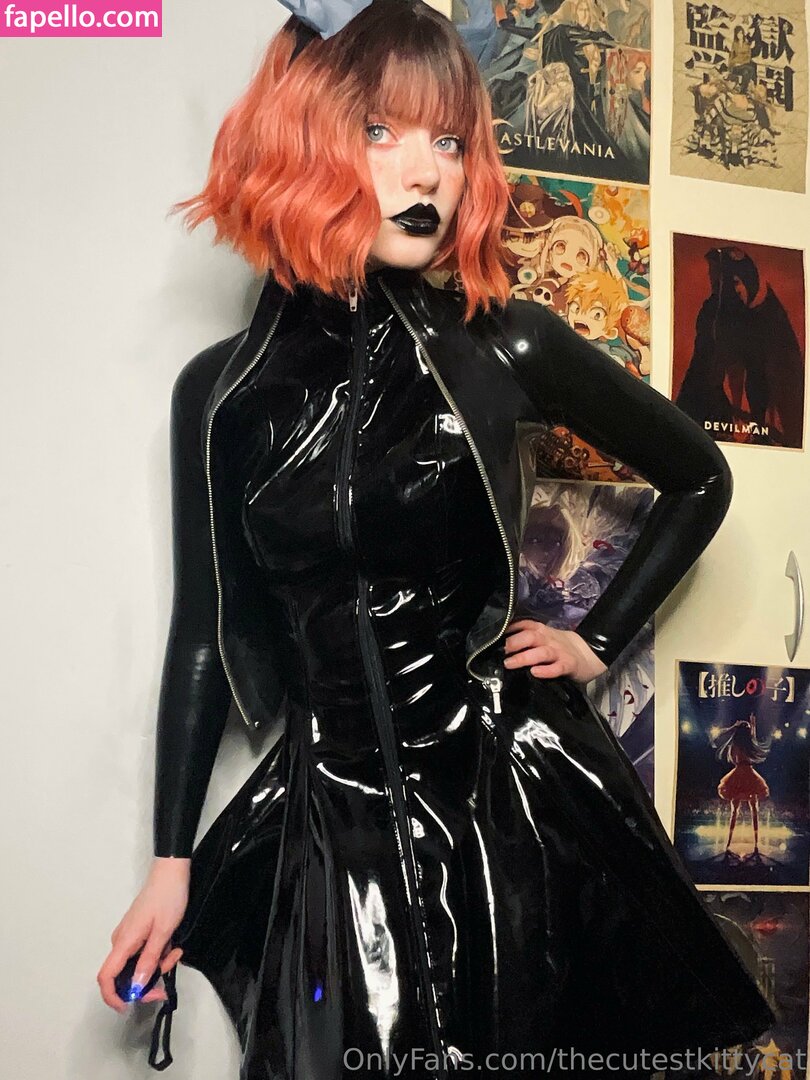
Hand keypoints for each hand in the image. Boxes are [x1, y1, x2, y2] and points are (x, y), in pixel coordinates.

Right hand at [97, 857, 189, 1013]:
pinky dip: (159, 954)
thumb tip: (135, 987)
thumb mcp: (163, 932)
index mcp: (124, 942)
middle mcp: (122, 941)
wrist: (172, 872)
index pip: (106, 976)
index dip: (112, 996)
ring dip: (157, 965)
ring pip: (139, 964)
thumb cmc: (168, 899)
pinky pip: (146, 952)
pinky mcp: (139, 932)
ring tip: (175, 951)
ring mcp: (130, 936)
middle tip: (165, 984)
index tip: (127, 1007)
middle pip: (124, 975)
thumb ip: (149, 960)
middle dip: (145, 982)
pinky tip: (172, 945)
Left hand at [503, 619, 607, 683]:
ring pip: (541, 652)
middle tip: (502, 650)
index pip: (525, 625)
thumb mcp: (546, 638)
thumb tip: (503, 645)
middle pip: (531, 637)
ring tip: (510, 663)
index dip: (510, 628)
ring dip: (524, 657)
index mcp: (543, 632)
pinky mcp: (569, 666)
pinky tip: (535, 672)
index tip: (496, 635)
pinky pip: (557, 668)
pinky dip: (546, 670)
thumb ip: (528, 639)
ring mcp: (559, 653)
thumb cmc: (562, 647)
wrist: (591, 653)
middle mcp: (549, 640)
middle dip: (515, 642)